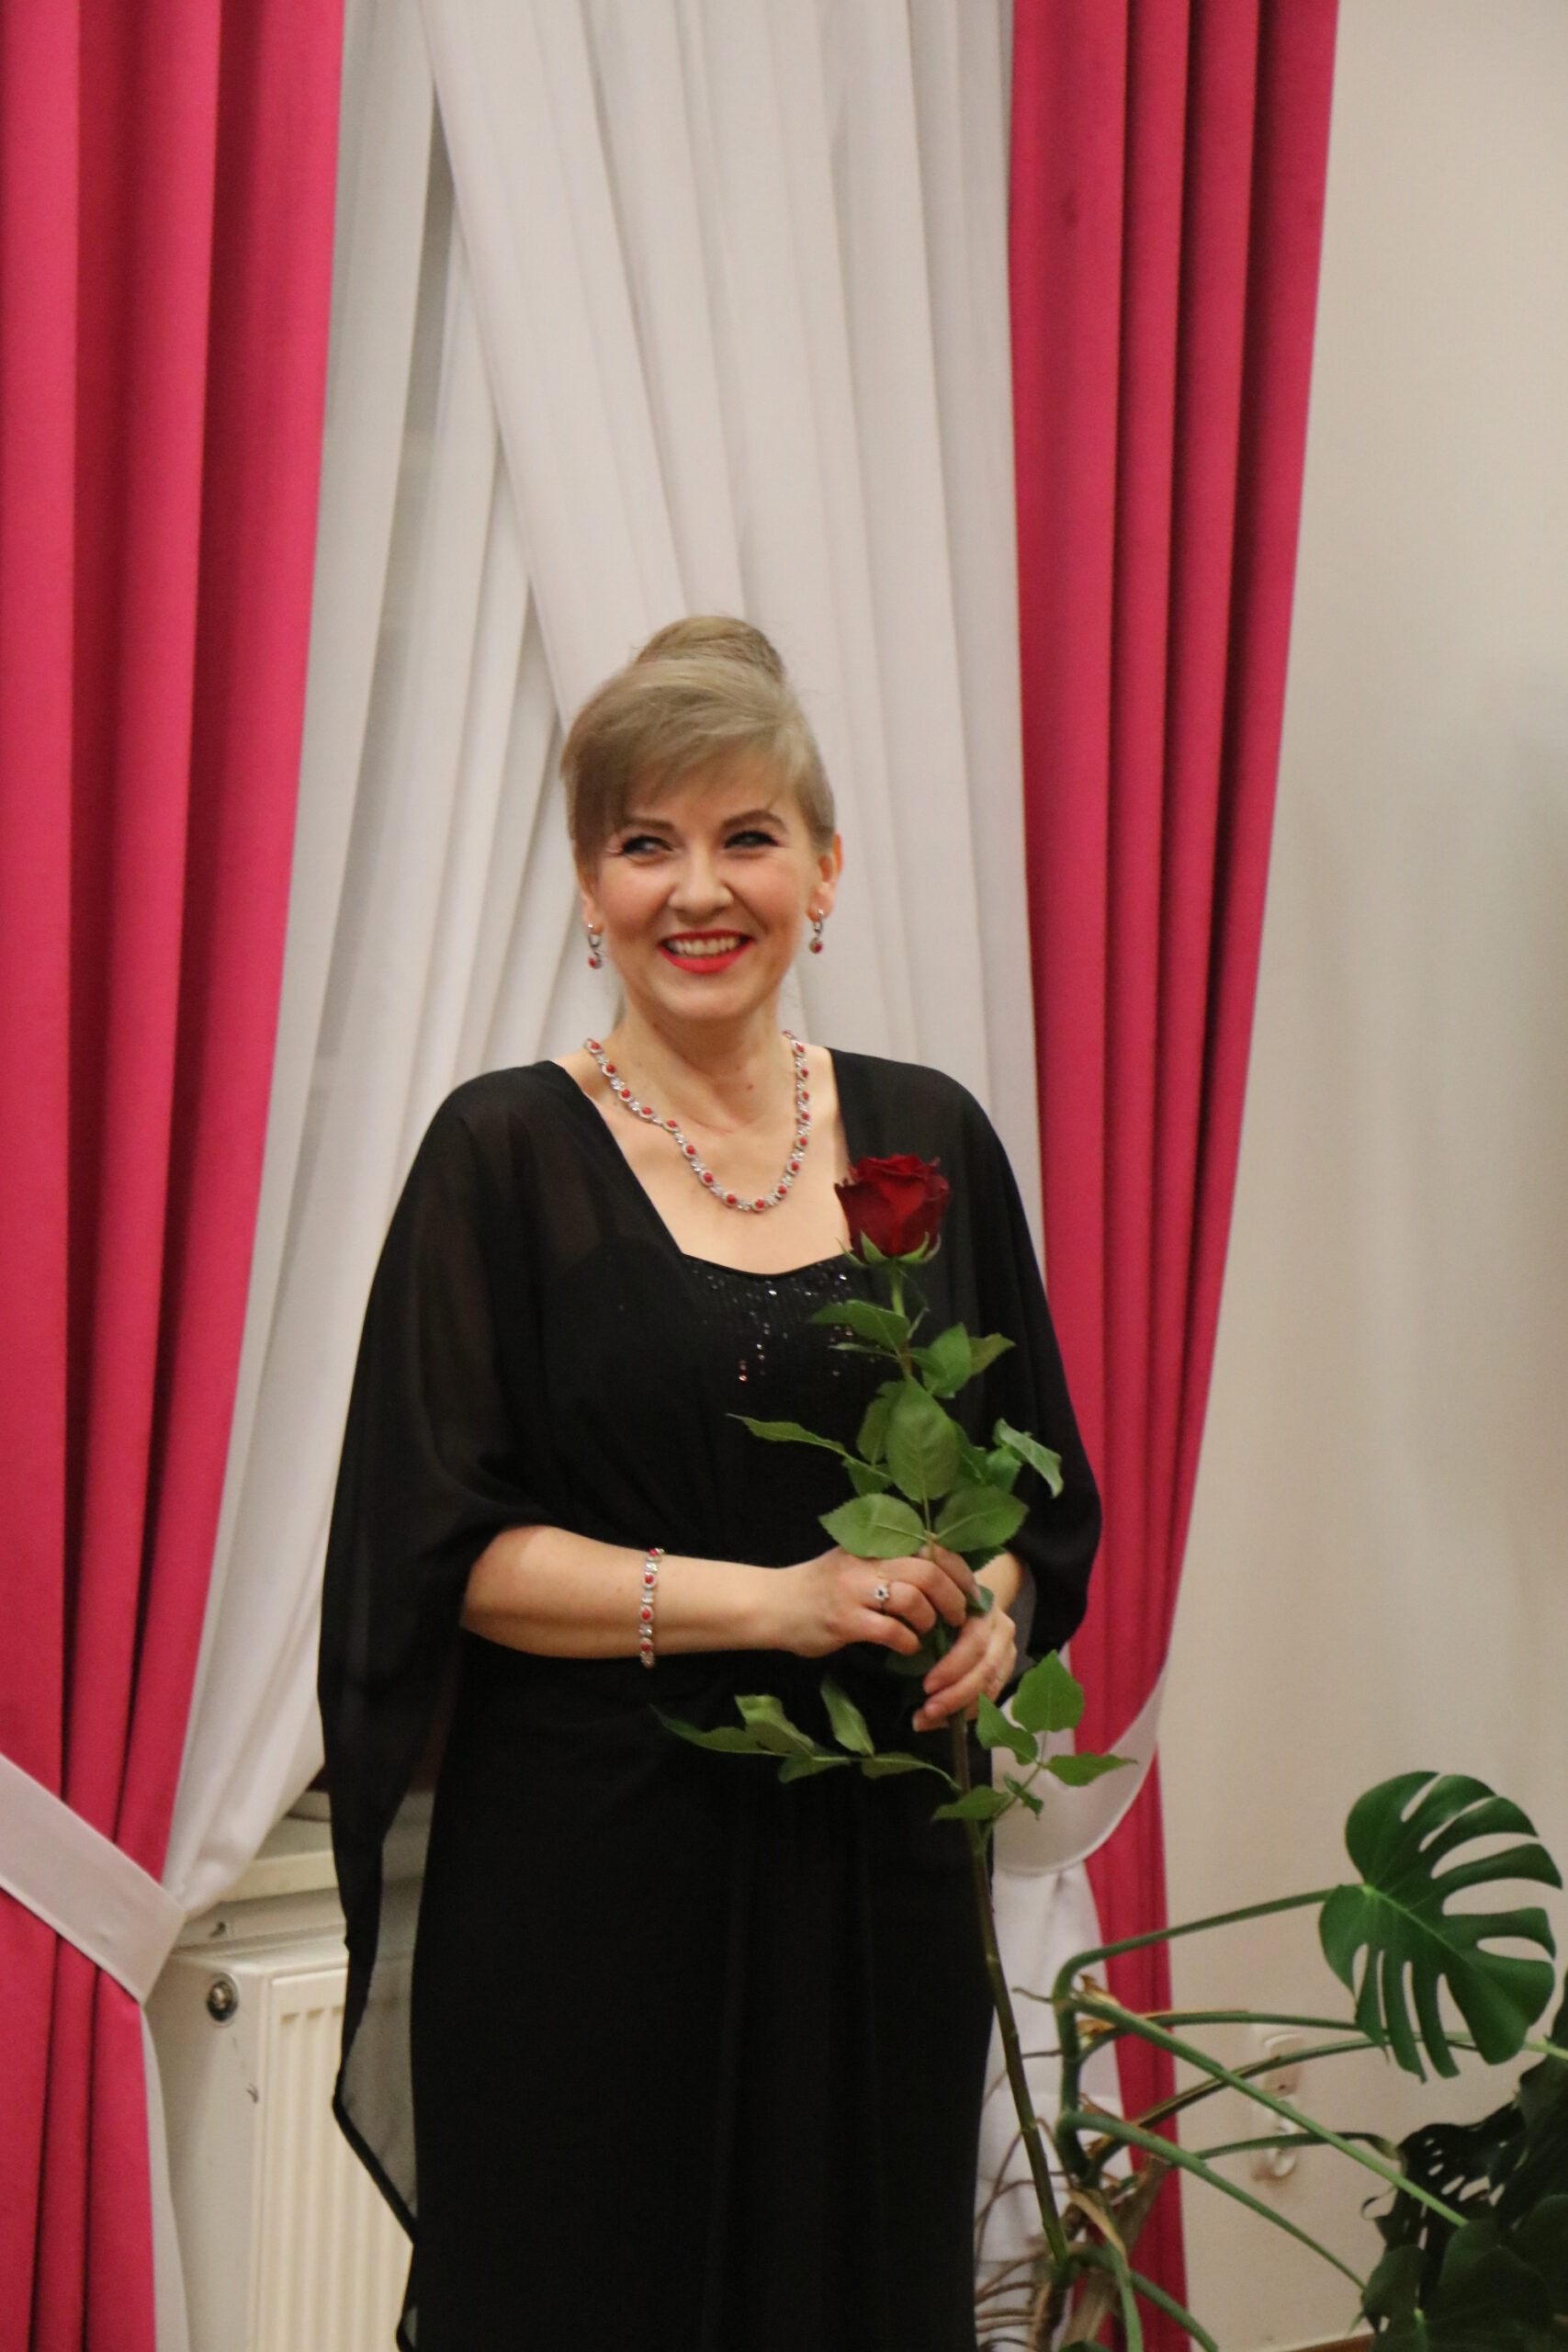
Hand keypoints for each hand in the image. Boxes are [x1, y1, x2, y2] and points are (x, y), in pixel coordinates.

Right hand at [778, 1540, 977, 1658]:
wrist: (772, 1604)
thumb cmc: (818, 1585)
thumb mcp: (855, 1561)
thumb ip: (889, 1561)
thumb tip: (940, 1574)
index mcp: (873, 1543)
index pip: (929, 1546)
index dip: (958, 1569)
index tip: (971, 1590)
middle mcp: (866, 1561)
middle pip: (928, 1570)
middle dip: (953, 1596)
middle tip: (959, 1616)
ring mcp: (854, 1590)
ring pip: (913, 1598)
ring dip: (930, 1619)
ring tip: (929, 1631)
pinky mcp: (844, 1620)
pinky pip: (890, 1631)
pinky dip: (907, 1641)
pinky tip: (906, 1646)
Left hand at [911, 1581, 1016, 1732]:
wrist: (969, 1600)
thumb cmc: (943, 1605)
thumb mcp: (935, 1609)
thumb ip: (926, 1630)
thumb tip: (905, 1662)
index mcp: (982, 1610)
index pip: (974, 1644)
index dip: (951, 1668)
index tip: (926, 1687)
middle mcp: (1002, 1629)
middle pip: (985, 1669)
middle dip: (956, 1695)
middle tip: (928, 1711)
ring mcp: (1008, 1649)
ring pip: (992, 1687)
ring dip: (961, 1708)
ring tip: (931, 1719)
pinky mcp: (1008, 1668)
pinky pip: (992, 1696)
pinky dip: (968, 1711)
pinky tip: (945, 1718)